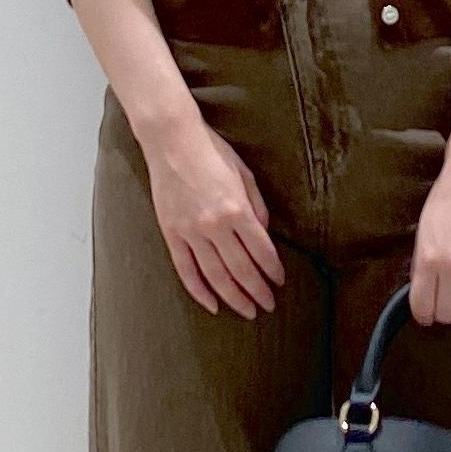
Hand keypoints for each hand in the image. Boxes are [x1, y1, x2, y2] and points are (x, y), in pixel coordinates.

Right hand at [141, 118, 285, 318]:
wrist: (172, 140)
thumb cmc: (212, 151)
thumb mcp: (244, 173)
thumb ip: (256, 205)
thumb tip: (264, 232)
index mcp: (237, 209)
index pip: (261, 250)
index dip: (272, 269)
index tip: (279, 281)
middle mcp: (215, 225)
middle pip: (241, 269)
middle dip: (257, 290)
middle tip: (268, 305)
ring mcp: (191, 231)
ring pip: (215, 275)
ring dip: (233, 297)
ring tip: (246, 311)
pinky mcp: (171, 233)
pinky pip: (186, 269)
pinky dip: (199, 291)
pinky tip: (212, 305)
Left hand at [408, 154, 450, 332]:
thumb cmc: (447, 199)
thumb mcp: (423, 231)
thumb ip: (421, 264)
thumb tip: (423, 294)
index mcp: (429, 256)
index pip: (422, 305)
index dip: (422, 314)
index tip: (425, 314)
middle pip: (446, 312)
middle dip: (442, 312)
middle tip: (444, 302)